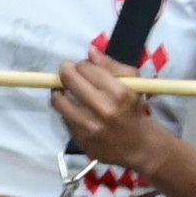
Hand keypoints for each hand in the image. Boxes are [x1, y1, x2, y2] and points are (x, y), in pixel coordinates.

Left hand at [51, 53, 166, 170]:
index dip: (82, 64)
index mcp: (118, 92)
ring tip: (66, 89)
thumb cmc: (133, 110)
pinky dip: (65, 108)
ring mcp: (88, 126)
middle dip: (66, 71)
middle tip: (68, 72)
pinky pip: (62, 116)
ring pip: (59, 99)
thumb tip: (90, 51)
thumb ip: (111, 65)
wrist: (136, 145)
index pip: (85, 68)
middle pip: (69, 79)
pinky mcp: (79, 139)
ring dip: (60, 91)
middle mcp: (102, 109)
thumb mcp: (133, 83)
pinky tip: (74, 107)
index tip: (84, 68)